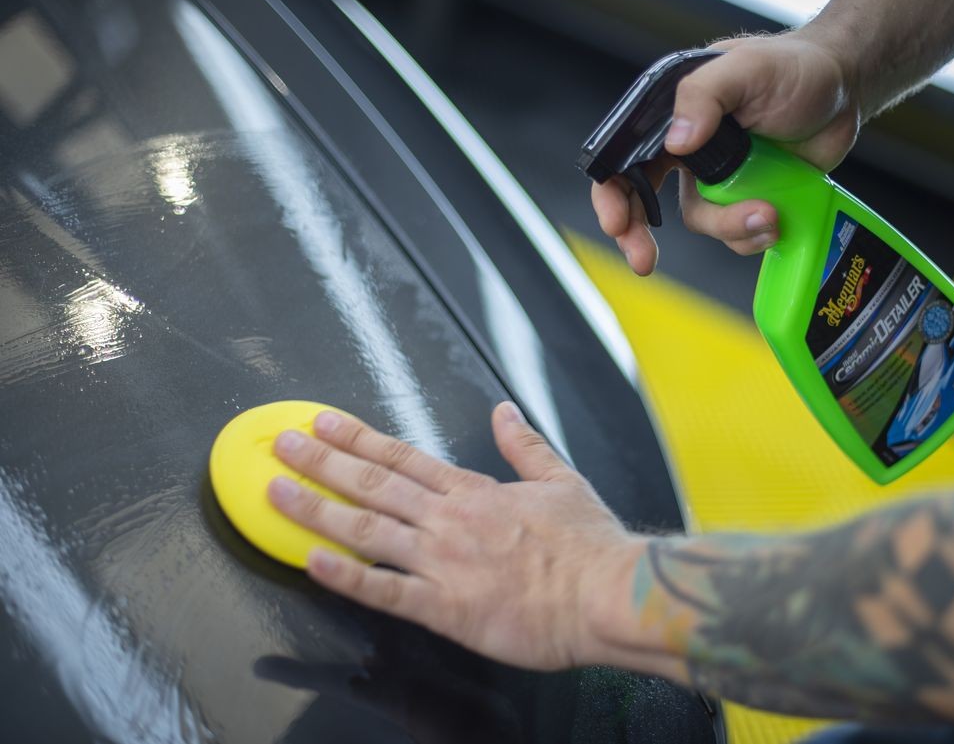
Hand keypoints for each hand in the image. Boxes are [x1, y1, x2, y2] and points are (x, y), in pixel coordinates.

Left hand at [267, 402, 643, 671]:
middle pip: (373, 484)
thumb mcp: (561, 479)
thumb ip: (524, 445)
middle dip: (322, 462)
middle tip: (282, 444)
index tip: (323, 422)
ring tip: (278, 491)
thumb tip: (503, 411)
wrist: (608, 594)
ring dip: (318, 509)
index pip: (402, 457)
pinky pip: (385, 592)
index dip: (357, 437)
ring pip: (367, 530)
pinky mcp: (446, 608)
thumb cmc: (589, 545)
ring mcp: (444, 563)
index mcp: (474, 491)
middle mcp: (450, 520)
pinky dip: (345, 577)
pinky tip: (312, 561)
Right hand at [591, 31, 860, 274]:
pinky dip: (754, 233)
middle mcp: (688, 147)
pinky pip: (736, 232)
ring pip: (702, 221)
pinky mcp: (748, 197)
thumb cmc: (796, 66)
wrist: (847, 88)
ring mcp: (718, 176)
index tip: (617, 222)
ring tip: (768, 214)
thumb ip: (704, 96)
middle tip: (644, 261)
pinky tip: (778, 216)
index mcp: (673, 111)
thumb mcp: (747, 69)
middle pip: (644, 199)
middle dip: (640, 234)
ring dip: (730, 227)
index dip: (613, 192)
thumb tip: (677, 142)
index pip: (625, 154)